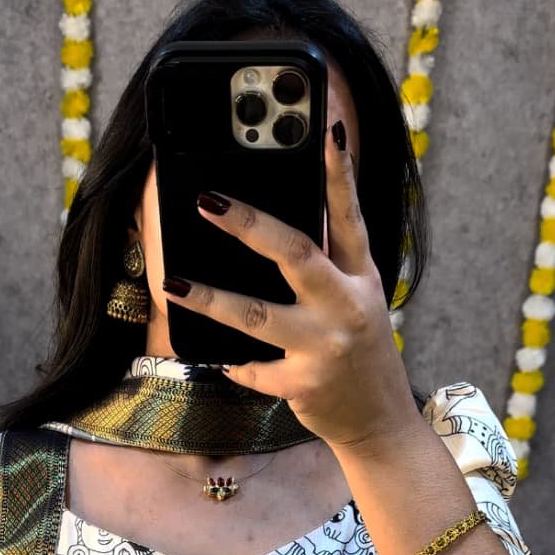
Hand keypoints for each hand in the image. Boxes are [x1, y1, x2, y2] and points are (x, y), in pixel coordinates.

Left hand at [161, 123, 419, 452]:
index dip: (340, 174)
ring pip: (255, 316)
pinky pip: (252, 368)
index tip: (327, 131)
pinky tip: (222, 358)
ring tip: (174, 285)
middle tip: (207, 202)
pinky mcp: (303, 383)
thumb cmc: (360, 356)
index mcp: (361, 279)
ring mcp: (323, 346)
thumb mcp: (358, 303)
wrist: (379, 422)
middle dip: (247, 224)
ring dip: (210, 299)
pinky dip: (235, 363)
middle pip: (293, 253)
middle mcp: (346, 307)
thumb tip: (272, 234)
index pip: (350, 217)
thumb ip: (328, 268)